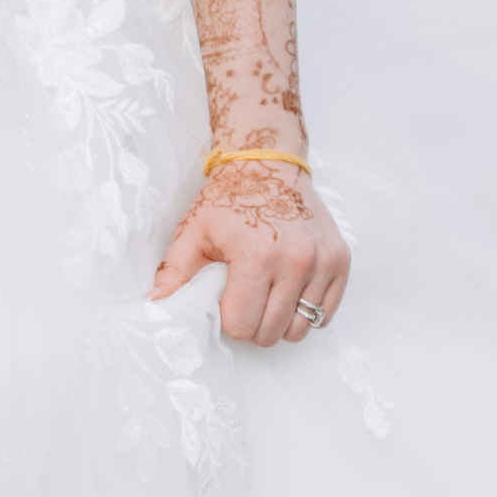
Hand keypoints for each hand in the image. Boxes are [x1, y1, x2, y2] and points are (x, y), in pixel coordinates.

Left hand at [152, 157, 352, 344]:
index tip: (225, 297)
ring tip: (267, 295)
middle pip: (271, 332)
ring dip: (280, 321)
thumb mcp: (193, 232)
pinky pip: (326, 313)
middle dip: (253, 324)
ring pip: (300, 328)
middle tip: (244, 299)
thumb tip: (156, 308)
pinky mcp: (340, 260)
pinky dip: (307, 311)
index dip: (228, 318)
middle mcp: (296, 261)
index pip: (242, 325)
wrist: (269, 164)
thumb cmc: (229, 198)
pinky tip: (290, 292)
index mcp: (256, 255)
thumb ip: (173, 274)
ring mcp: (323, 262)